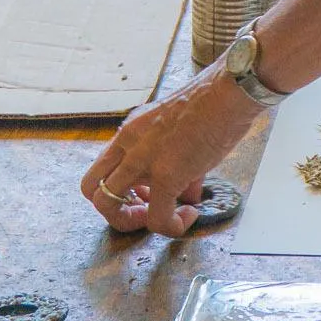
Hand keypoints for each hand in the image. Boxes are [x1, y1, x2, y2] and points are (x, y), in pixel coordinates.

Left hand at [82, 67, 259, 235]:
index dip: (118, 191)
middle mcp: (128, 144)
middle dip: (115, 210)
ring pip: (106, 205)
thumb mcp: (181, 133)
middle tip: (146, 212)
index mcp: (129, 133)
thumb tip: (187, 194)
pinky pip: (156, 218)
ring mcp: (143, 159)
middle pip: (90, 189)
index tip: (145, 196)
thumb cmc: (213, 106)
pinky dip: (171, 227)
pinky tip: (190, 215)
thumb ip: (178, 165)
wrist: (229, 93)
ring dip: (132, 222)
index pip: (100, 169)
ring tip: (164, 218)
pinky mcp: (166, 174)